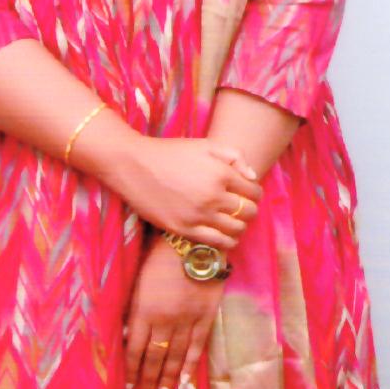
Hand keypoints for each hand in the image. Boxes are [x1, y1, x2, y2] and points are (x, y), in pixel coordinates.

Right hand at [106, 134, 262, 250]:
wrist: (134, 166)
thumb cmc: (170, 152)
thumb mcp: (204, 145)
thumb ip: (234, 156)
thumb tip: (253, 176)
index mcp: (221, 174)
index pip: (254, 192)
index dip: (255, 193)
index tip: (248, 193)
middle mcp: (213, 197)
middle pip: (248, 212)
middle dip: (250, 209)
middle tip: (242, 206)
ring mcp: (199, 216)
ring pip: (236, 230)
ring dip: (240, 226)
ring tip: (233, 220)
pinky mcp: (184, 230)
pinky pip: (218, 243)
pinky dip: (227, 241)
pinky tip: (225, 235)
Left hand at [123, 236, 224, 388]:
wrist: (194, 242)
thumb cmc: (159, 256)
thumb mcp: (138, 280)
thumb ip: (133, 308)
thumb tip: (127, 335)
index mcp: (145, 310)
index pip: (136, 349)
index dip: (132, 369)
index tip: (128, 386)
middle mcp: (165, 320)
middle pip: (155, 357)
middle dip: (148, 380)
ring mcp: (187, 320)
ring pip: (175, 356)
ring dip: (168, 378)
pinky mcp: (206, 316)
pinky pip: (197, 346)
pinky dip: (190, 365)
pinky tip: (185, 381)